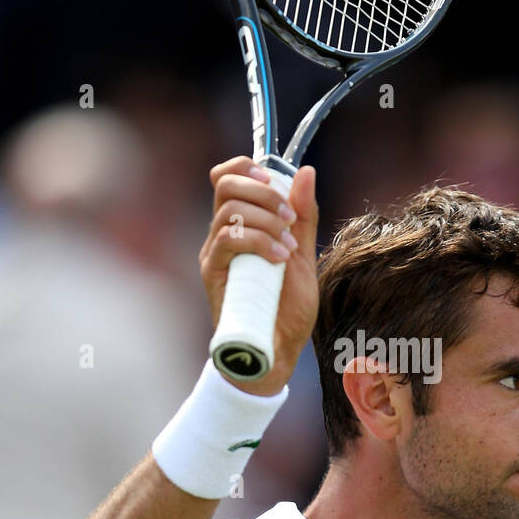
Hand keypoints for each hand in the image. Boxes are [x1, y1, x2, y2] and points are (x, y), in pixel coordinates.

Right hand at [199, 156, 318, 394]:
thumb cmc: (287, 308)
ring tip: (289, 248)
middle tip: (290, 218)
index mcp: (240, 224)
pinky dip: (258, 242)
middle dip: (264, 193)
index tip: (275, 181)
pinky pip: (227, 240)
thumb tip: (306, 172)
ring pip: (229, 211)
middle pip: (225, 185)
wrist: (277, 351)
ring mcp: (215, 253)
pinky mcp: (212, 273)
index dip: (247, 167)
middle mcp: (221, 234)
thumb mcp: (304, 255)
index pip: (228, 176)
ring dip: (267, 221)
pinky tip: (279, 258)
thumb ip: (304, 216)